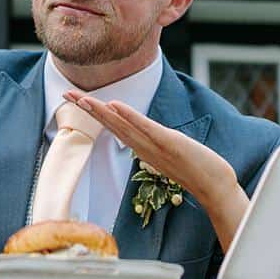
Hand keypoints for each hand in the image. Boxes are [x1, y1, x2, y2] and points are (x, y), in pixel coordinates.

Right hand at [68, 92, 244, 236]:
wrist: (213, 185)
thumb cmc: (195, 168)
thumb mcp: (169, 150)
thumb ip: (154, 141)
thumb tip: (146, 133)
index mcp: (141, 146)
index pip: (113, 126)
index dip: (93, 112)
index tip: (76, 98)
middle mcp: (143, 146)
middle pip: (110, 124)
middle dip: (88, 108)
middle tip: (66, 93)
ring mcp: (154, 145)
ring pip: (122, 126)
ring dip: (101, 111)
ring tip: (83, 98)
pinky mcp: (168, 142)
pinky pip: (145, 127)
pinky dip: (130, 116)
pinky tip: (115, 105)